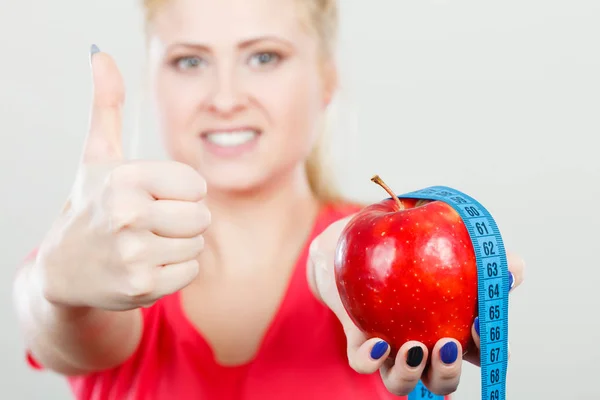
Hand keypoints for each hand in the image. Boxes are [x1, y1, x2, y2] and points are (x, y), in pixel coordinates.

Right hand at [36, 47, 210, 310]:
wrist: (66, 269)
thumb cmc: (91, 206)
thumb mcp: (98, 157)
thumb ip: (106, 107)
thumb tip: (100, 54)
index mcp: (124, 178)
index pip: (196, 185)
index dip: (181, 192)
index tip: (154, 197)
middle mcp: (127, 215)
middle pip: (201, 216)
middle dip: (183, 219)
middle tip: (150, 223)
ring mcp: (133, 253)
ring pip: (197, 244)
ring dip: (179, 244)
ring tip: (146, 242)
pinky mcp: (141, 286)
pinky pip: (190, 271)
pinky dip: (175, 270)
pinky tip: (147, 264)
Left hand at [308, 216, 524, 396]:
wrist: (358, 241)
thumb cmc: (411, 242)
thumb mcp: (447, 238)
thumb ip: (481, 253)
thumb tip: (516, 268)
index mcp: (452, 327)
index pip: (477, 351)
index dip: (484, 347)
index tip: (478, 325)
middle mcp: (423, 345)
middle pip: (442, 380)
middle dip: (448, 372)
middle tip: (446, 345)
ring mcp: (390, 348)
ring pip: (403, 384)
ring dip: (411, 374)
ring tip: (413, 348)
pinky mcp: (360, 342)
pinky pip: (363, 364)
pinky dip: (371, 360)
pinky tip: (378, 342)